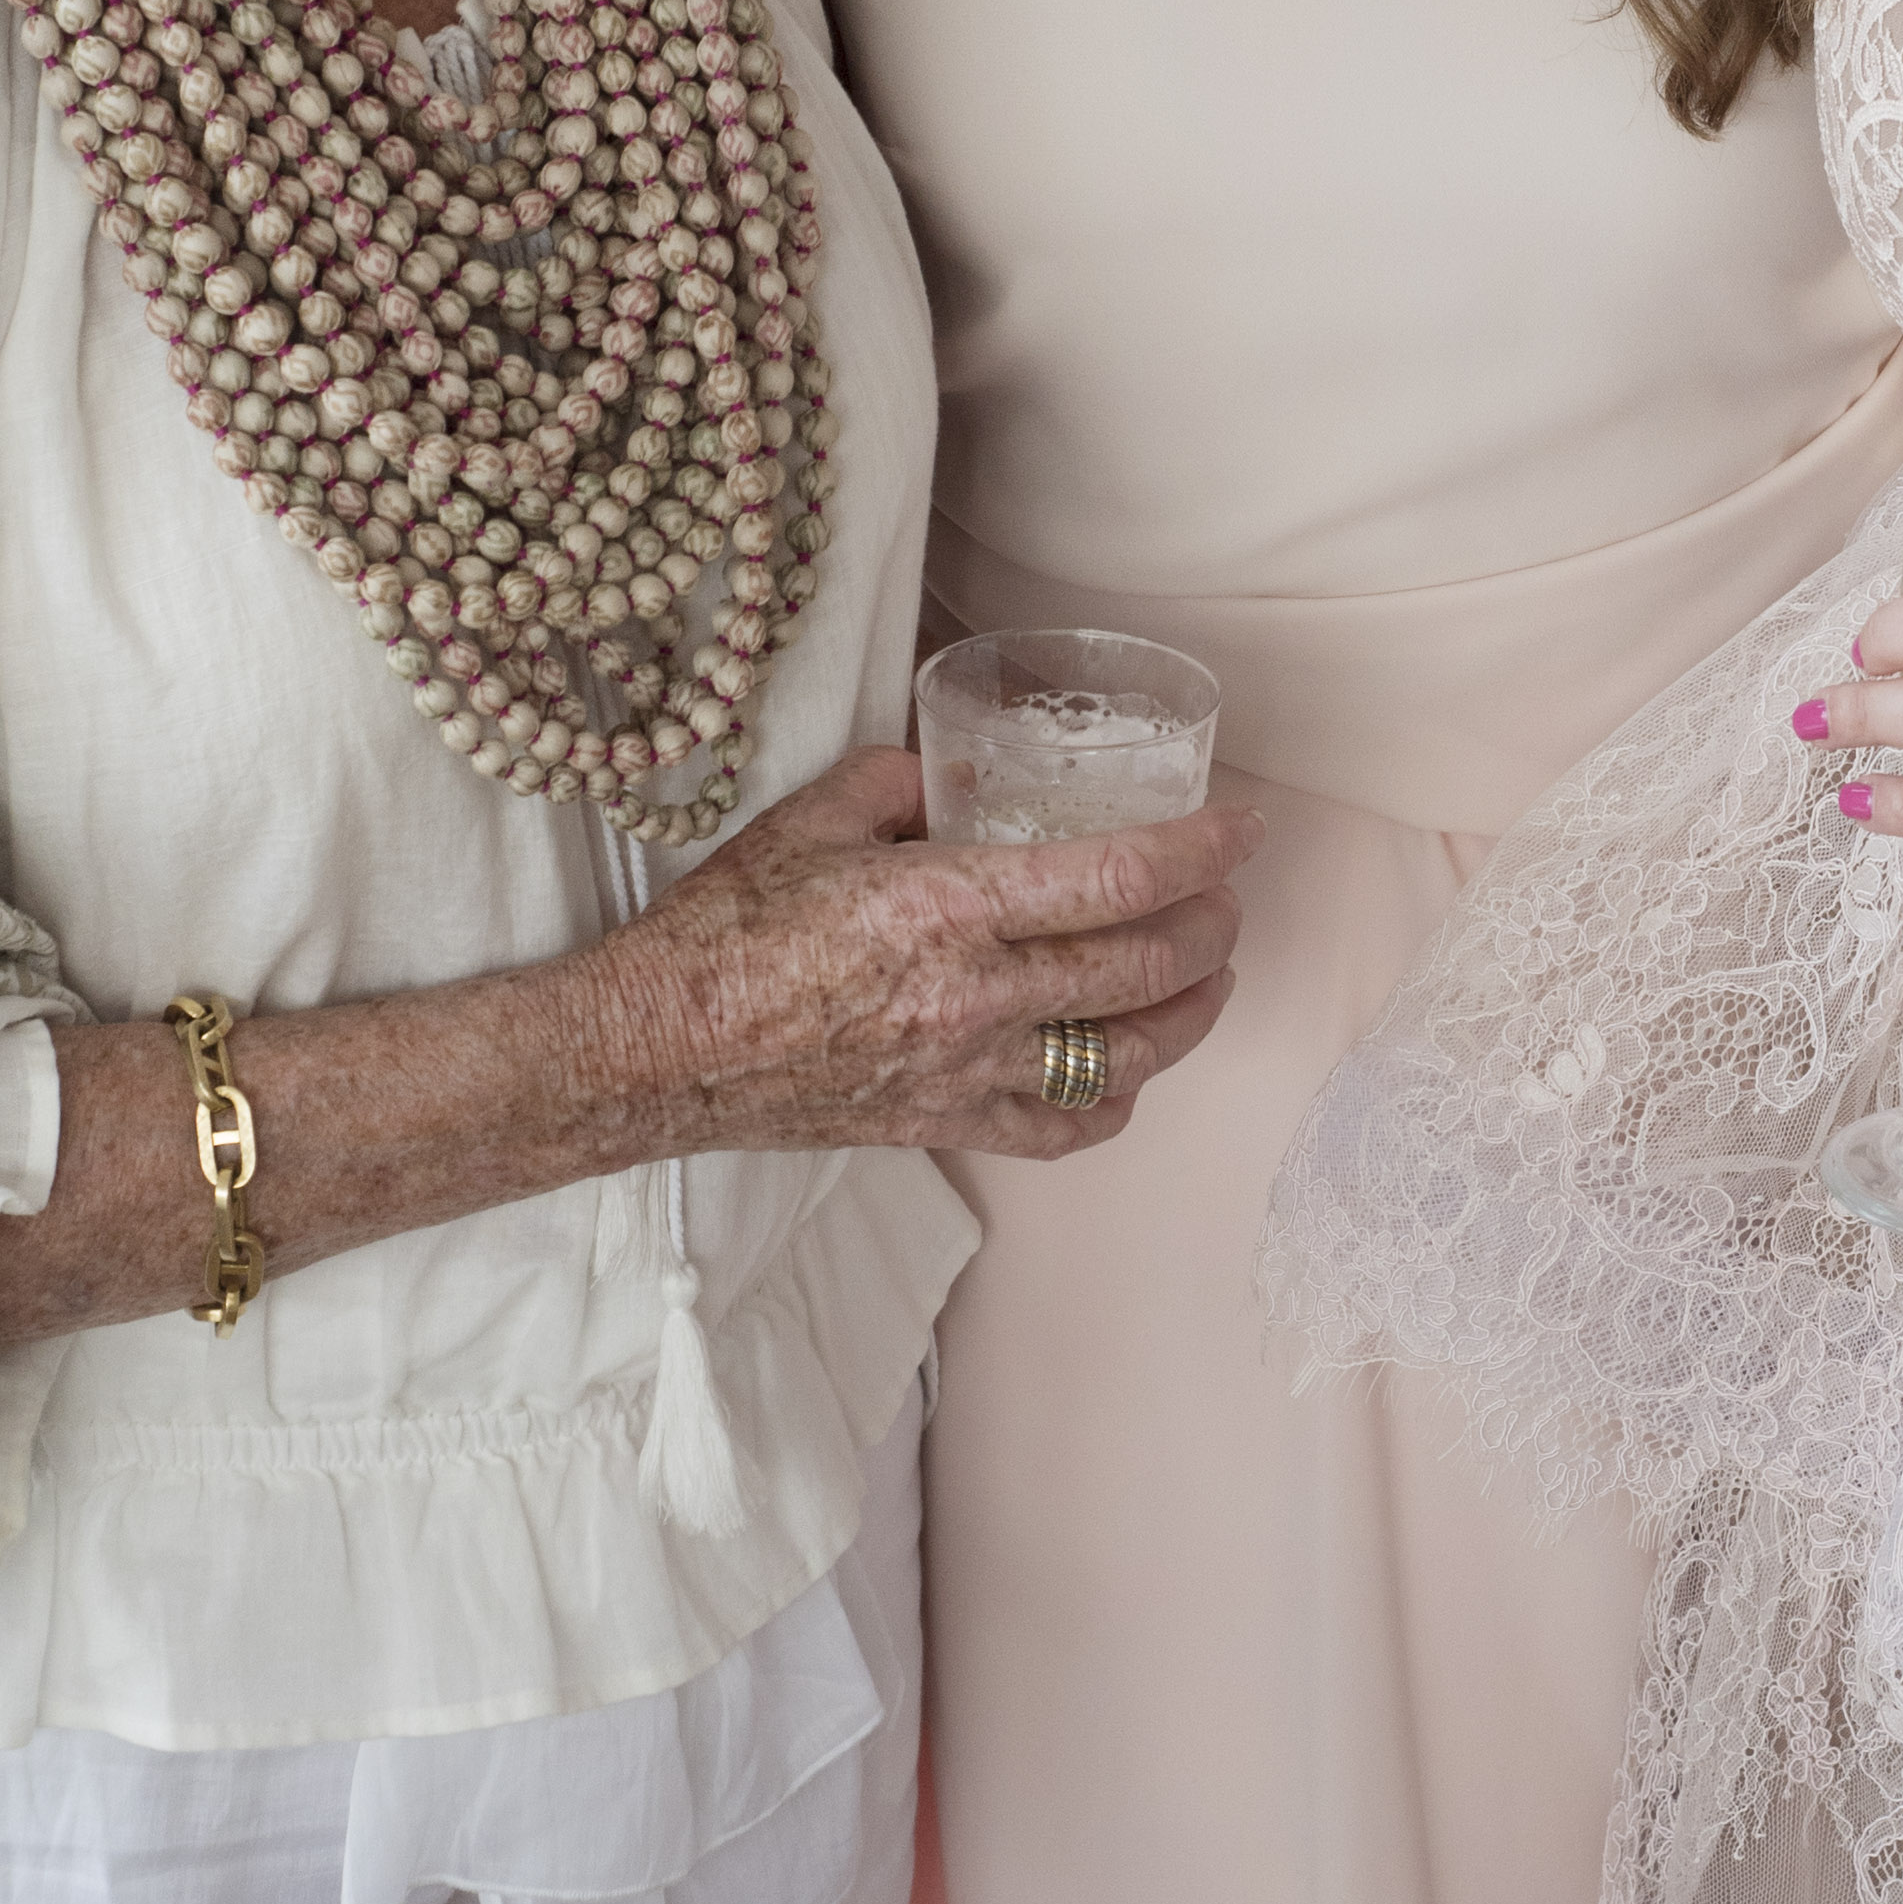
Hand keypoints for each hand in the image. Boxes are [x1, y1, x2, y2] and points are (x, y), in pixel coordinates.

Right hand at [587, 746, 1258, 1154]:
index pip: (1121, 876)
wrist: (658, 1049)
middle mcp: (977, 996)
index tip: (1244, 828)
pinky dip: (1114, 1102)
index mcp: (951, 904)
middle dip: (1212, 928)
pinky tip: (1126, 1072)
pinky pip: (1063, 1130)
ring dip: (1188, 1015)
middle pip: (1147, 969)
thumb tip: (965, 773)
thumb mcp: (816, 816)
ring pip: (1126, 1056)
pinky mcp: (945, 1124)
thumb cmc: (725, 928)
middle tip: (1226, 897)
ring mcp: (967, 1071)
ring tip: (1207, 979)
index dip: (1204, 849)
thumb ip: (907, 783)